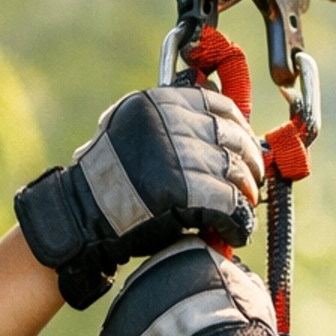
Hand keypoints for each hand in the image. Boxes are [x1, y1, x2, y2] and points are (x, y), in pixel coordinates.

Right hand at [13, 86, 264, 308]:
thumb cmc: (111, 179)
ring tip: (243, 209)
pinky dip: (238, 222)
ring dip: (245, 196)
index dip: (240, 127)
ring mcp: (177, 157)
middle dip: (249, 164)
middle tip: (252, 183)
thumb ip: (170, 120)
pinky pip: (229, 206)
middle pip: (232, 139)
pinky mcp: (184, 194)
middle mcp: (169, 124)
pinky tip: (236, 231)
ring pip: (235, 174)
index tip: (246, 146)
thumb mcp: (133, 130)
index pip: (218, 105)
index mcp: (158, 104)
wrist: (83, 216)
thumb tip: (223, 116)